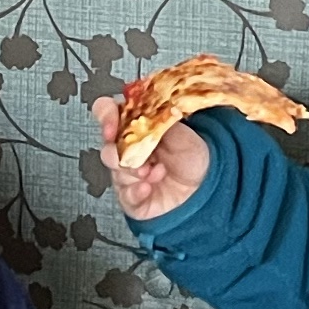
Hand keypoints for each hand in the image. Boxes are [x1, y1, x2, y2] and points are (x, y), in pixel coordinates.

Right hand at [93, 99, 210, 221]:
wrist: (203, 184)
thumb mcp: (183, 133)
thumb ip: (163, 121)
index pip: (108, 113)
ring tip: (153, 171)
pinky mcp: (133, 198)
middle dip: (117, 153)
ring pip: (116, 174)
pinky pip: (127, 197)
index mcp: (134, 128)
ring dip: (133, 172)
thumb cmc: (189, 156)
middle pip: (107, 149)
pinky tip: (147, 187)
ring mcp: (127, 176)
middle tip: (134, 155)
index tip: (111, 126)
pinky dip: (136, 192)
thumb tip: (152, 111)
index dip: (105, 116)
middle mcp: (126, 151)